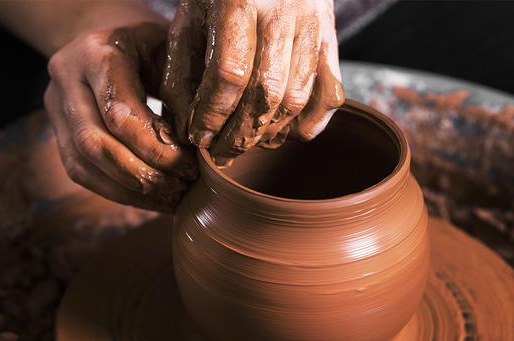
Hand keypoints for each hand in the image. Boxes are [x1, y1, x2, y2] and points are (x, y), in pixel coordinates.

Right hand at [44, 22, 197, 211]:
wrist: (107, 36)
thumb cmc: (150, 46)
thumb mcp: (170, 51)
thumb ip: (180, 90)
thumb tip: (202, 144)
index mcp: (96, 53)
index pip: (119, 113)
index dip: (155, 147)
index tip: (190, 165)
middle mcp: (66, 79)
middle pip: (94, 143)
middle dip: (142, 174)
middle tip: (181, 187)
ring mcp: (55, 106)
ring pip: (83, 164)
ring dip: (130, 190)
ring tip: (171, 198)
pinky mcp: (57, 131)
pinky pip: (81, 172)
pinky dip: (118, 192)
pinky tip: (150, 198)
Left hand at [161, 0, 344, 166]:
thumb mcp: (189, 22)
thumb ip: (181, 74)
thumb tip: (190, 130)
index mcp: (239, 1)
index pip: (229, 74)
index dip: (213, 115)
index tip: (199, 137)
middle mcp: (284, 11)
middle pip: (268, 92)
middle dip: (241, 134)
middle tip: (222, 153)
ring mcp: (314, 25)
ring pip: (299, 97)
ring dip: (270, 132)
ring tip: (247, 142)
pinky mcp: (331, 38)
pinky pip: (330, 96)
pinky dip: (308, 124)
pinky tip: (282, 131)